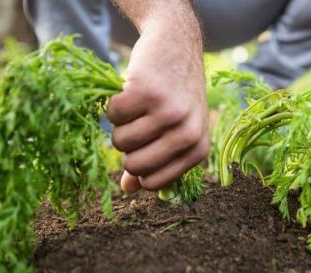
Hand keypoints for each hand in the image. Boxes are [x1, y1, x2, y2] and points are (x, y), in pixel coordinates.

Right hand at [107, 4, 208, 192]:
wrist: (177, 44)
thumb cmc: (175, 93)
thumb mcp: (175, 129)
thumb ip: (154, 161)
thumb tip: (127, 190)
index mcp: (198, 149)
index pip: (154, 183)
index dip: (139, 167)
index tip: (142, 146)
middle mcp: (188, 133)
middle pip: (134, 165)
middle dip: (126, 148)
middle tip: (137, 124)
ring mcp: (169, 112)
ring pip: (120, 141)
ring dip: (119, 125)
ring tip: (137, 106)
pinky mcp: (148, 91)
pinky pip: (112, 115)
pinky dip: (113, 104)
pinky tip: (130, 90)